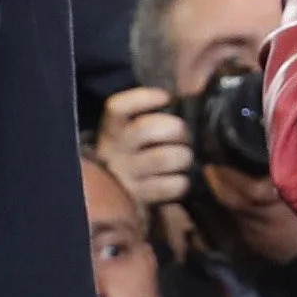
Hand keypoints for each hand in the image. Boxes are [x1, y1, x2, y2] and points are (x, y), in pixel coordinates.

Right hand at [93, 86, 193, 216]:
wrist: (116, 198)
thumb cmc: (134, 155)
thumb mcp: (130, 133)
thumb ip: (150, 116)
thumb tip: (178, 99)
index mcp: (112, 130)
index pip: (118, 107)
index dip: (144, 98)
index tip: (166, 97)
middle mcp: (115, 152)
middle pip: (147, 128)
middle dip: (176, 128)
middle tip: (185, 136)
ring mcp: (126, 177)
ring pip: (163, 158)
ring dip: (183, 155)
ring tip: (184, 158)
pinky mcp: (140, 199)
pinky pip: (172, 186)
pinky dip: (183, 181)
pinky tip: (180, 179)